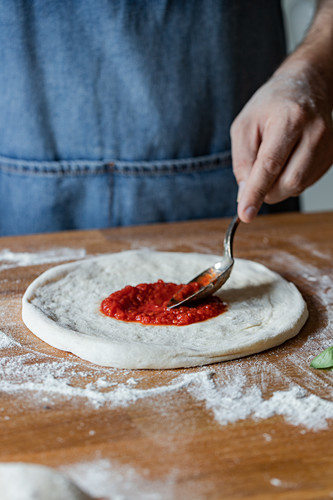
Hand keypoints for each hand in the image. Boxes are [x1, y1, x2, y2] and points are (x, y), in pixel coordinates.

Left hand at [231, 66, 332, 222]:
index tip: (246, 214)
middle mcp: (314, 132)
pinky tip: (287, 160)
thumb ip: (242, 161)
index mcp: (289, 119)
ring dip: (277, 185)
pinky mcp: (332, 156)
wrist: (306, 85)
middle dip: (266, 190)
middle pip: (288, 182)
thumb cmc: (271, 104)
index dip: (255, 193)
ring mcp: (328, 145)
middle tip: (254, 178)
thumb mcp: (244, 126)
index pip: (270, 166)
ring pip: (298, 186)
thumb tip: (244, 193)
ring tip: (273, 160)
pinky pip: (306, 183)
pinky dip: (289, 180)